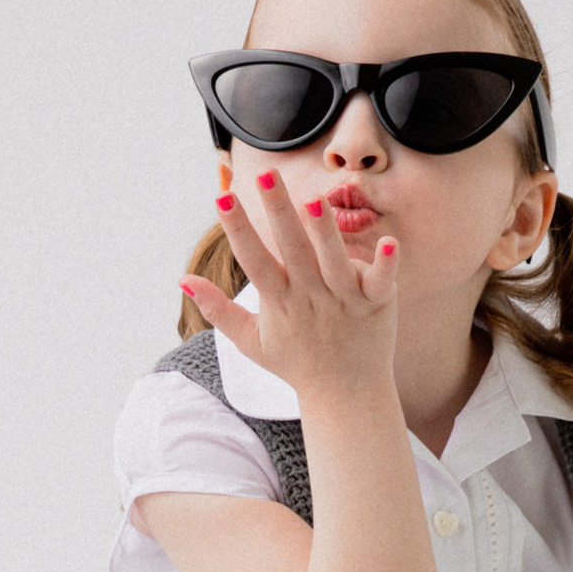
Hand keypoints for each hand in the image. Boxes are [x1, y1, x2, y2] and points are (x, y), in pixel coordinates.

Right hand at [181, 171, 399, 407]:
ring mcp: (344, 300)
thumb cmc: (297, 363)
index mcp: (280, 301)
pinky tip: (390, 243)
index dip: (237, 229)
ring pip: (333, 262)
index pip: (254, 260)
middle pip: (292, 250)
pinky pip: (381, 281)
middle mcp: (310, 297)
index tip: (221, 197)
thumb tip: (182, 279)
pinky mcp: (376, 303)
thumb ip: (217, 309)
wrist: (346, 396)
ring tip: (314, 201)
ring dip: (325, 233)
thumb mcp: (251, 340)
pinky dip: (386, 264)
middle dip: (277, 212)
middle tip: (266, 175)